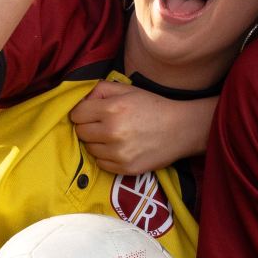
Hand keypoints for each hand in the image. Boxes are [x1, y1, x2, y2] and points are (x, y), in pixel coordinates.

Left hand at [70, 82, 210, 175]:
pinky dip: (106, 156)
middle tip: (103, 124)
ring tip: (114, 136)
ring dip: (97, 142)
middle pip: (81, 132)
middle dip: (88, 127)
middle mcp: (112, 132)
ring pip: (89, 149)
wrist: (180, 129)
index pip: (77, 114)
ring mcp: (118, 153)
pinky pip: (101, 163)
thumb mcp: (128, 89)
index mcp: (112, 109)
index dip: (83, 112)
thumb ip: (100, 89)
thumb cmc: (152, 106)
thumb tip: (80, 99)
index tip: (92, 112)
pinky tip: (120, 148)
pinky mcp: (125, 168)